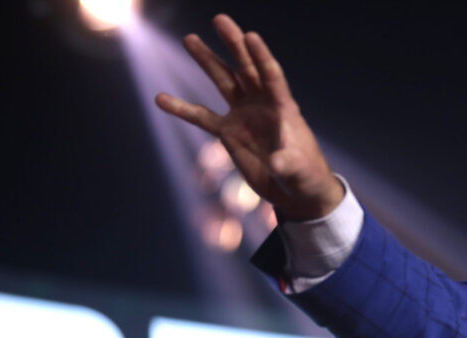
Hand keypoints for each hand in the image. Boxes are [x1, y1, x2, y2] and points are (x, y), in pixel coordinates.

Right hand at [154, 14, 342, 221]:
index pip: (272, 76)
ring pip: (223, 81)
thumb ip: (288, 162)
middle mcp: (262, 104)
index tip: (251, 35)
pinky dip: (182, 109)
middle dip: (234, 44)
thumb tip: (277, 161)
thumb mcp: (299, 170)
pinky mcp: (229, 131)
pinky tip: (161, 98)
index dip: (262, 57)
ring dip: (207, 60)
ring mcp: (244, 115)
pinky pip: (201, 116)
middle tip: (221, 19)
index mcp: (283, 107)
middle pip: (246, 68)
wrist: (294, 190)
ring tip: (189, 38)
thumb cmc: (305, 177)